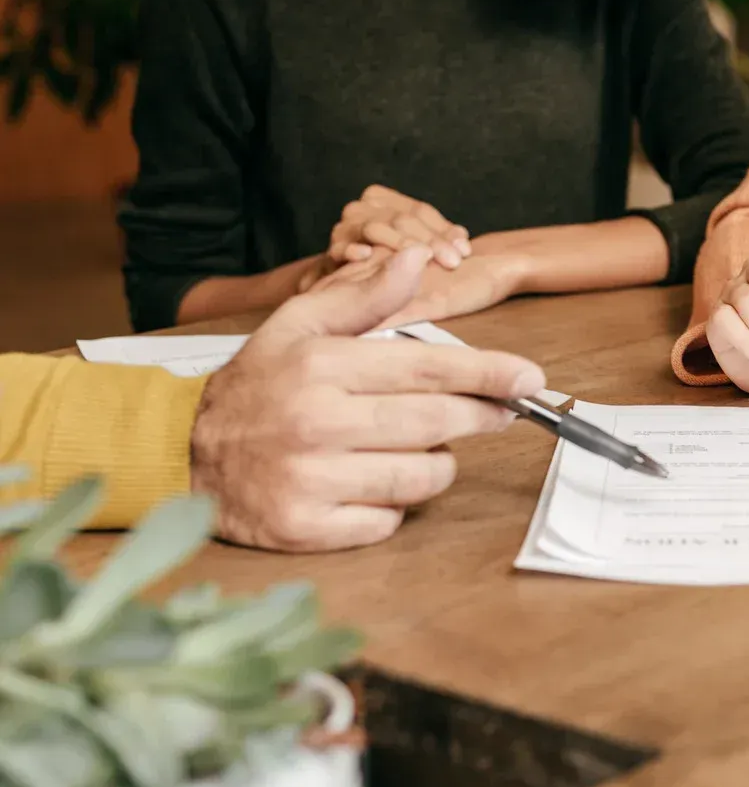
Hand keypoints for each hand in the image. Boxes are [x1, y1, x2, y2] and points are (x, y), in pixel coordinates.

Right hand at [190, 246, 547, 552]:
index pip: (427, 369)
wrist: (180, 456)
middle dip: (480, 416)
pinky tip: (369, 486)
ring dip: (434, 463)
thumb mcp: (296, 327)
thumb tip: (416, 257)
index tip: (531, 378)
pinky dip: (391, 507)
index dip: (488, 374)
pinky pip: (387, 522)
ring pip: (422, 476)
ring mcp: (310, 480)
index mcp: (320, 367)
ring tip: (413, 446)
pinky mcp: (305, 529)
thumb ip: (363, 298)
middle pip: (436, 422)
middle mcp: (316, 422)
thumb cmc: (254, 388)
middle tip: (499, 412)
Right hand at [327, 185, 471, 269]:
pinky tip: (366, 256)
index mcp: (381, 200)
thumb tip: (463, 241)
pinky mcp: (331, 251)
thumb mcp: (415, 243)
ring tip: (423, 259)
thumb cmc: (385, 257)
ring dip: (402, 244)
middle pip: (400, 219)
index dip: (444, 231)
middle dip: (430, 241)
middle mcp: (361, 209)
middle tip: (453, 262)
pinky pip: (340, 248)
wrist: (342, 275)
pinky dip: (352, 250)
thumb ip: (439, 238)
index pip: (419, 211)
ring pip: (375, 229)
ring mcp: (344, 228)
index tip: (464, 251)